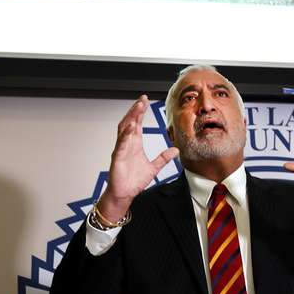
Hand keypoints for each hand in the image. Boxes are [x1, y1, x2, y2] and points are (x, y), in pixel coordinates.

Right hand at [96, 95, 178, 221]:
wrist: (124, 194)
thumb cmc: (133, 181)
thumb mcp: (154, 168)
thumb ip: (163, 158)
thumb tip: (175, 150)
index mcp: (134, 144)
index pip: (137, 123)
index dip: (141, 112)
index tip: (145, 101)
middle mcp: (127, 144)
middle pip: (130, 122)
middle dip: (136, 110)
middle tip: (142, 99)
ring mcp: (121, 149)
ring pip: (124, 129)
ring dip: (131, 118)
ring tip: (138, 108)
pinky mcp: (117, 157)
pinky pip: (121, 144)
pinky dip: (125, 135)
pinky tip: (131, 127)